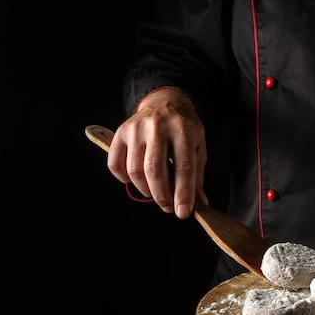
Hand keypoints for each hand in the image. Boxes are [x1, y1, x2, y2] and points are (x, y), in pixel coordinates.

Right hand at [107, 87, 208, 218]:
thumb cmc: (184, 127)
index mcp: (183, 129)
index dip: (183, 193)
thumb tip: (199, 204)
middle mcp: (158, 127)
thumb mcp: (198, 146)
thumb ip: (197, 175)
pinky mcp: (120, 133)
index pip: (184, 166)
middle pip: (155, 169)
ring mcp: (136, 129)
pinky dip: (124, 179)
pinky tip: (137, 181)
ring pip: (135, 170)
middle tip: (168, 207)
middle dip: (162, 195)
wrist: (165, 101)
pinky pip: (115, 164)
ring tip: (155, 194)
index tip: (183, 212)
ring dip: (145, 190)